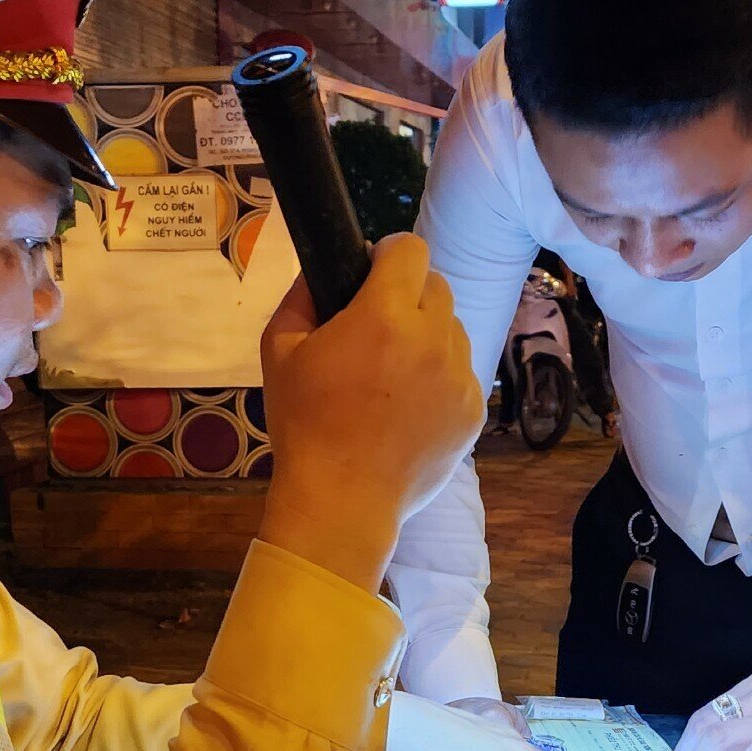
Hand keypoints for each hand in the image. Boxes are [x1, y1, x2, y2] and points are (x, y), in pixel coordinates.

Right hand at [257, 234, 481, 590]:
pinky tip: (408, 409)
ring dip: (428, 336)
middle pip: (436, 285)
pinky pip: (461, 374)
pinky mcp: (472, 411)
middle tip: (378, 328)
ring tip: (393, 375)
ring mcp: (459, 377)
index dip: (388, 255)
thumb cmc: (304, 424)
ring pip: (452, 329)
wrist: (342, 501)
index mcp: (385, 316)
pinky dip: (439, 379)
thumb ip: (302, 298)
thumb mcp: (279, 352)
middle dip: (408, 294)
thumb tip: (322, 273)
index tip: (371, 275)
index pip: (409, 249)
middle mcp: (433, 339)